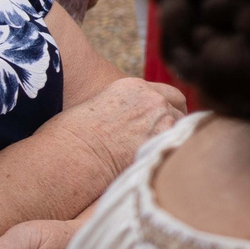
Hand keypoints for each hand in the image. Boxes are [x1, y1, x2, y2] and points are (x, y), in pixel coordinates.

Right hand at [45, 75, 186, 179]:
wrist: (69, 154)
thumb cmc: (71, 136)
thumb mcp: (98, 108)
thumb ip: (125, 109)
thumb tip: (134, 122)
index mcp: (133, 86)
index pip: (169, 94)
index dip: (169, 108)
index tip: (165, 120)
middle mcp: (152, 99)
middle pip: (178, 110)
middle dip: (173, 123)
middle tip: (164, 138)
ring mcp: (160, 120)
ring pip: (180, 129)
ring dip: (172, 138)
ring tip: (158, 152)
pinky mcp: (162, 142)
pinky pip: (176, 146)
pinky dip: (170, 152)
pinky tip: (159, 161)